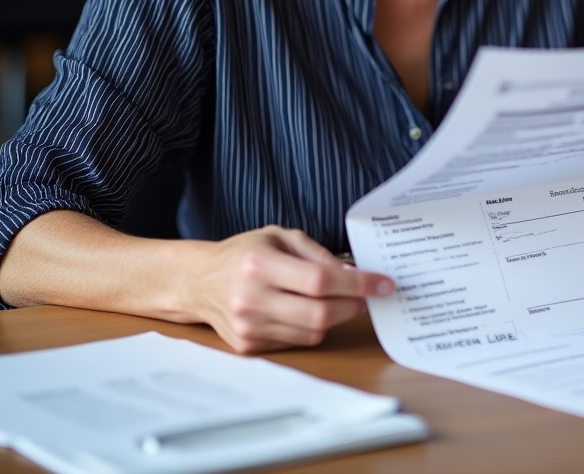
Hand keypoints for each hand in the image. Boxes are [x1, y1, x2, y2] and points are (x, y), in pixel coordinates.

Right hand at [189, 225, 393, 352]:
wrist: (199, 282)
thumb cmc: (245, 254)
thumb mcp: (280, 237)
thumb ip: (317, 254)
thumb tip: (352, 273)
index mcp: (261, 265)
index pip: (320, 281)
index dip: (357, 284)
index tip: (383, 284)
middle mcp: (252, 299)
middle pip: (319, 314)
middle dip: (352, 305)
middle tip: (366, 295)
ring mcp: (249, 327)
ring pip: (312, 332)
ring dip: (332, 317)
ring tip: (331, 299)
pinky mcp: (248, 346)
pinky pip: (296, 342)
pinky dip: (309, 327)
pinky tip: (302, 310)